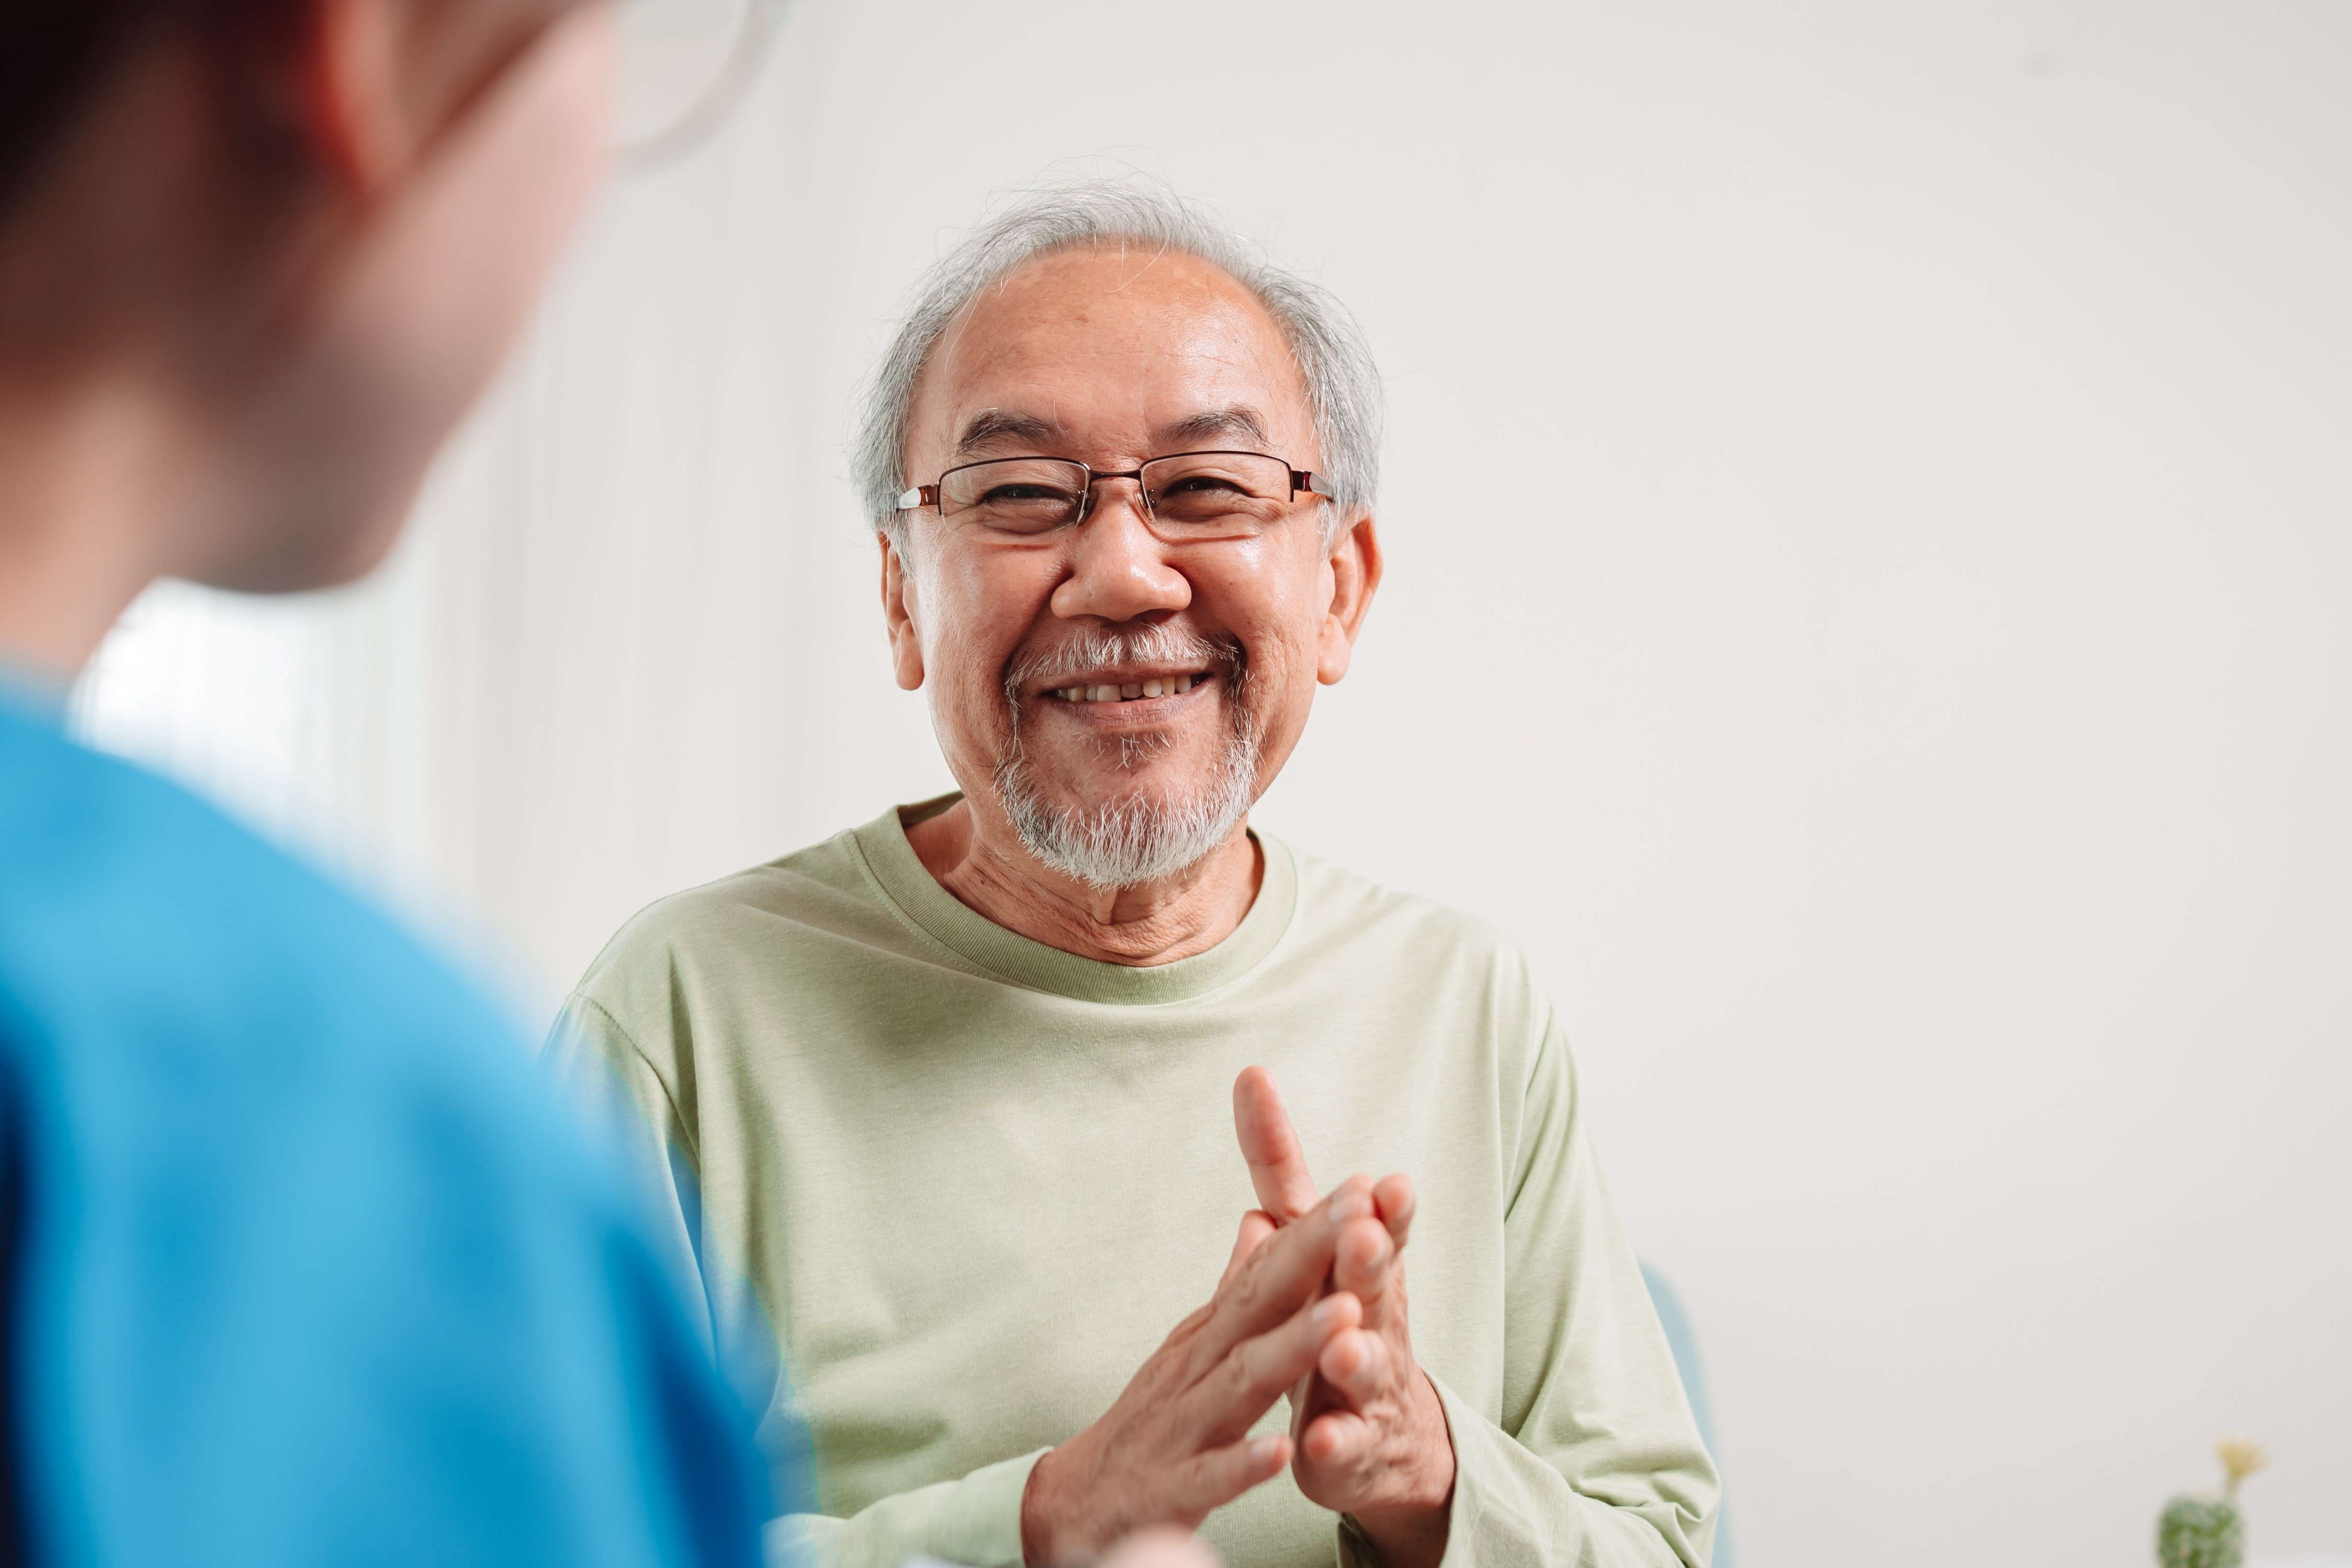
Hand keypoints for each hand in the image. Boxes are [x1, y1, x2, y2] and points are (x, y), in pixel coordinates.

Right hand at [1021, 1177, 1379, 1566]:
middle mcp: (1196, 1369)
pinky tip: (1280, 1450)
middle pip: (1258, 1305)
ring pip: (1241, 1382)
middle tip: (1364, 1214)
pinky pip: (1209, 1476)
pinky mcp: (1169, 1489)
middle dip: (1312, 1257)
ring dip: (1292, 1345)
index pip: (1267, 1271)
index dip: (1315, 1229)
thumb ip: (1233, 1289)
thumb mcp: (1193, 1346)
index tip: (1364, 1187)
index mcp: (1210, 1335)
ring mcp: (1181, 1428)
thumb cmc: (1151, 1421)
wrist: (1077, 1502)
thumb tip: (1262, 1222)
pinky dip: (1243, 1462)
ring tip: (1346, 1314)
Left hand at [1232, 1068, 1455, 1567]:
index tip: (1383, 1180)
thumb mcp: (1313, 1240)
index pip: (1373, 1227)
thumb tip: (1251, 1080)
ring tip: (1342, 1342)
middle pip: (1374, 1286)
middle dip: (1369, 1258)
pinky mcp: (1350, 1448)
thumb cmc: (1341, 1316)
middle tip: (1366, 1233)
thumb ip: (1282, 1167)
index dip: (1382, 1208)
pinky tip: (1318, 1440)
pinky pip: (1343, 1447)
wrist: (1383, 1438)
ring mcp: (1366, 1387)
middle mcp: (1374, 1319)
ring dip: (1352, 1352)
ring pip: (1363, 1366)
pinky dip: (1332, 1443)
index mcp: (1360, 1268)